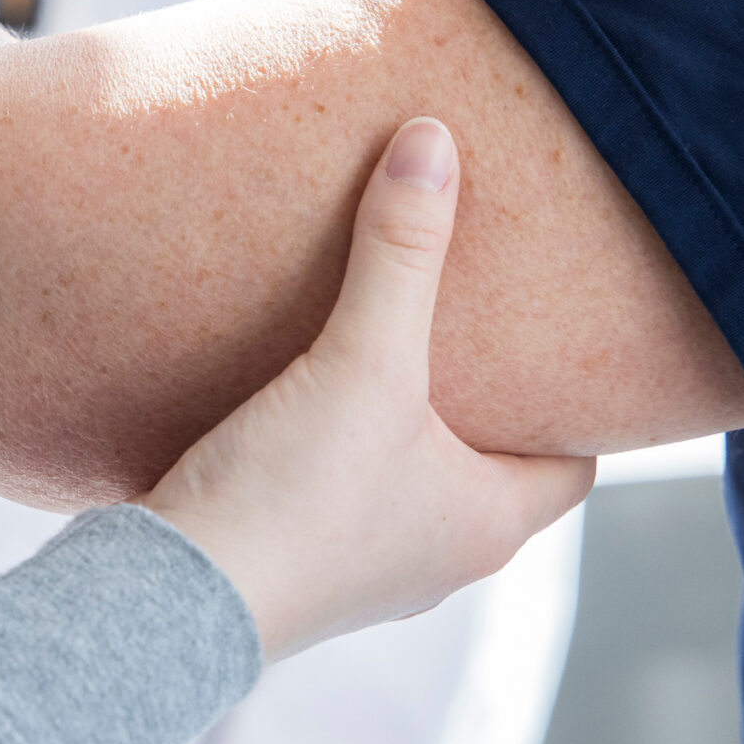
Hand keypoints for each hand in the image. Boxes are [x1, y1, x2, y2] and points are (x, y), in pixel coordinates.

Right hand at [139, 117, 593, 659]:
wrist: (171, 602)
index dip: (571, 405)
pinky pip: (334, 503)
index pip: (572, 466)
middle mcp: (437, 562)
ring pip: (407, 490)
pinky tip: (294, 410)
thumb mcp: (363, 361)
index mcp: (488, 525)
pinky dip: (330, 457)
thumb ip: (399, 252)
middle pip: (487, 472)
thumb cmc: (294, 500)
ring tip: (379, 354)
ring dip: (398, 432)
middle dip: (479, 405)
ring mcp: (362, 576)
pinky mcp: (291, 571)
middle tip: (470, 328)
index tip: (556, 345)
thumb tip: (433, 142)